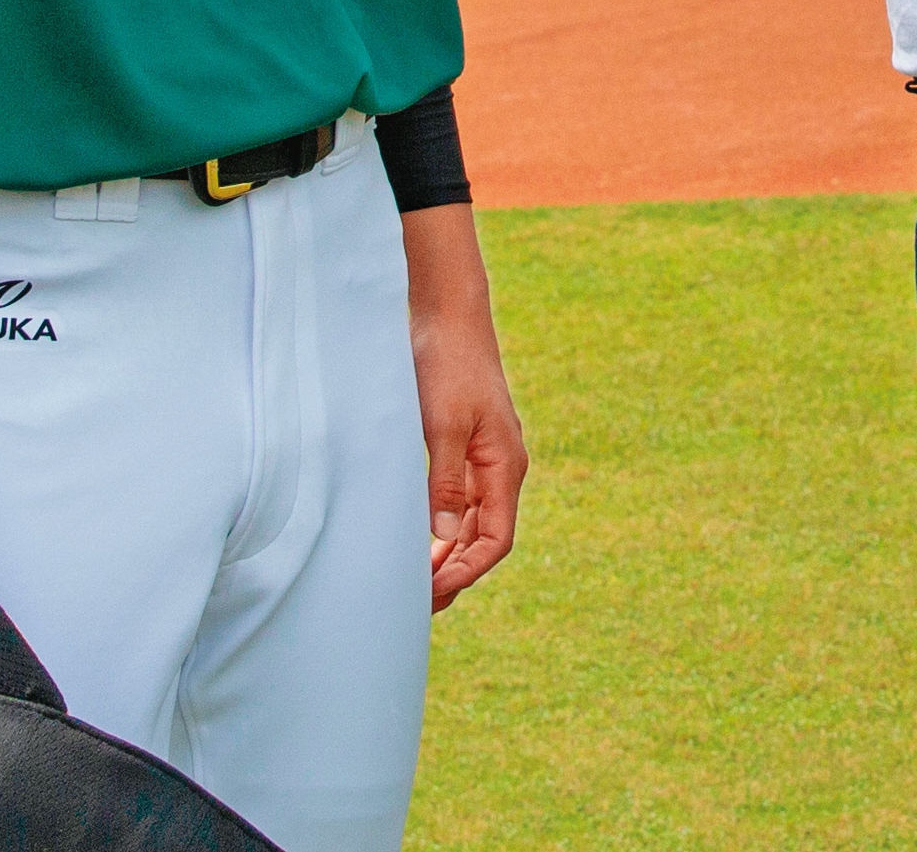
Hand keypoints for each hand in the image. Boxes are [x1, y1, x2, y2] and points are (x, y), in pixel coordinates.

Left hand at [401, 205, 526, 610]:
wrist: (446, 312)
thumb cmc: (447, 364)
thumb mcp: (442, 425)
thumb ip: (443, 484)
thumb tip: (442, 540)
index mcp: (504, 467)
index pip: (495, 540)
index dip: (465, 572)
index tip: (430, 593)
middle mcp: (500, 468)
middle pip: (483, 537)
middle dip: (454, 572)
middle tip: (414, 602)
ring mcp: (482, 456)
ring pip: (469, 521)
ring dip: (446, 552)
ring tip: (412, 580)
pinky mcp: (462, 443)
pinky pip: (456, 498)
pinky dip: (439, 524)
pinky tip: (414, 535)